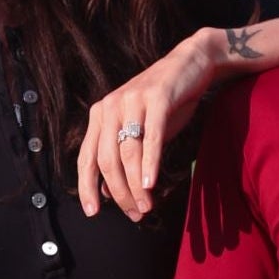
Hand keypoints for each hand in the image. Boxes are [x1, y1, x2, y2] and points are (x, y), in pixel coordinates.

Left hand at [77, 31, 228, 221]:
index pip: (86, 158)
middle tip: (134, 215)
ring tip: (146, 207)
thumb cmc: (164, 104)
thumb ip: (122, 158)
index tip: (93, 212)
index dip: (87, 187)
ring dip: (136, 185)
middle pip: (106, 160)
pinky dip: (149, 163)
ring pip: (128, 153)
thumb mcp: (139, 131)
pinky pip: (151, 136)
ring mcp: (132, 100)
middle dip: (119, 193)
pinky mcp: (157, 97)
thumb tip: (109, 192)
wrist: (192, 64)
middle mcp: (110, 106)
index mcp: (100, 116)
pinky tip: (150, 183)